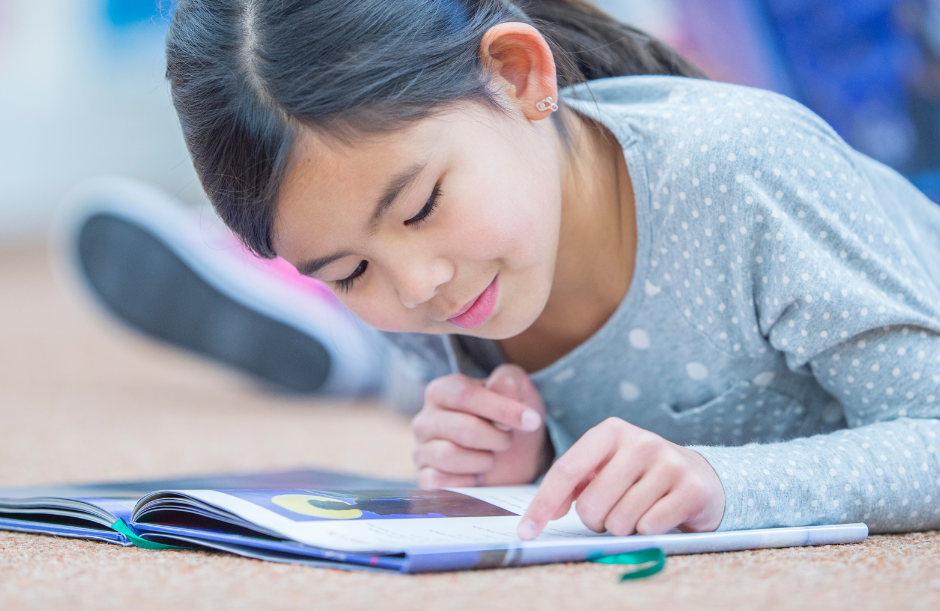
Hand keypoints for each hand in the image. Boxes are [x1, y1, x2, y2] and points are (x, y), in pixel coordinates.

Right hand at [411, 364, 551, 487]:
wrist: (513, 457)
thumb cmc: (509, 419)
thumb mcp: (518, 391)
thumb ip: (508, 381)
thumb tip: (497, 389)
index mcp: (442, 391)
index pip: (464, 394)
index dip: (500, 408)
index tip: (531, 420)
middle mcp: (425, 419)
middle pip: (463, 428)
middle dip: (497, 438)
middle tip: (507, 440)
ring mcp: (421, 450)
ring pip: (450, 456)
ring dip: (483, 460)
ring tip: (491, 457)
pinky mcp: (424, 478)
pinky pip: (440, 482)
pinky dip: (467, 482)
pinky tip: (476, 475)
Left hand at [517, 417, 723, 539]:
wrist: (700, 476)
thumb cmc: (638, 475)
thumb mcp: (605, 467)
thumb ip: (572, 483)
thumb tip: (545, 512)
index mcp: (611, 431)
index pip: (565, 471)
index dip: (542, 505)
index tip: (526, 532)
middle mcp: (640, 441)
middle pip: (591, 504)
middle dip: (596, 520)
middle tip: (612, 511)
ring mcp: (668, 463)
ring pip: (620, 521)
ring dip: (623, 527)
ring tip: (639, 510)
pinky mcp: (691, 488)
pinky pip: (649, 527)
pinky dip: (648, 531)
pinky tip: (660, 514)